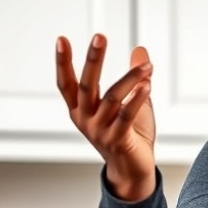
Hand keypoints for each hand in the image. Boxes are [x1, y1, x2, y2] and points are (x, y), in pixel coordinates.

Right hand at [55, 34, 156, 200]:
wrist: (132, 170)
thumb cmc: (130, 134)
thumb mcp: (131, 101)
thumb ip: (133, 78)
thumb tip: (140, 50)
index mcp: (80, 109)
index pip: (66, 82)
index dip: (63, 62)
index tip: (61, 39)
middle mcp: (85, 119)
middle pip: (86, 85)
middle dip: (93, 60)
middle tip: (99, 36)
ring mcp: (99, 131)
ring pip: (112, 98)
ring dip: (130, 79)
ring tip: (146, 65)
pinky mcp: (117, 140)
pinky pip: (126, 116)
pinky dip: (137, 99)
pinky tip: (147, 85)